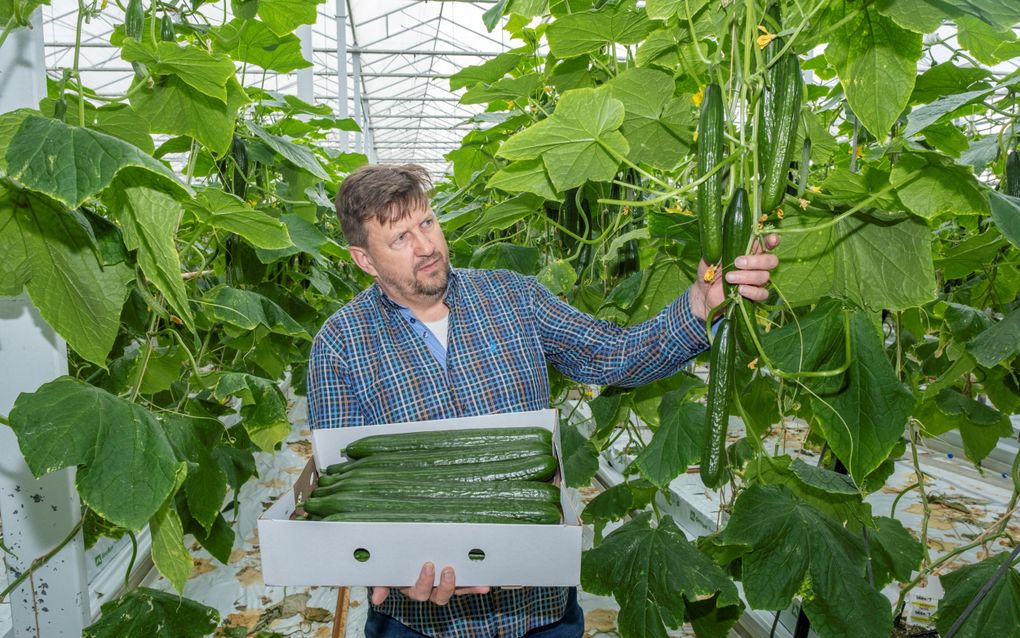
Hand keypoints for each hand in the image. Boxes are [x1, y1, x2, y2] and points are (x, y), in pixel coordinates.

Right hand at [370, 562, 490, 605]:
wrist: (408, 555)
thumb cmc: (398, 564)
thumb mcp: (388, 573)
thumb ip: (382, 583)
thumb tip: (377, 598)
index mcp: (414, 588)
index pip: (419, 591)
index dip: (424, 582)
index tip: (428, 566)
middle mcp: (430, 590)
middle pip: (438, 596)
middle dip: (444, 585)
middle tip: (447, 569)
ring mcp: (443, 586)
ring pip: (452, 592)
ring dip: (461, 586)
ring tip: (468, 577)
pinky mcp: (456, 582)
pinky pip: (467, 587)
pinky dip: (476, 588)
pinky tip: (485, 586)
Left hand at [689, 234, 779, 320]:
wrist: (704, 293)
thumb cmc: (710, 272)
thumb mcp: (711, 256)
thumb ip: (720, 245)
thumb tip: (722, 232)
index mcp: (750, 252)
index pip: (767, 244)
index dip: (772, 241)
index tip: (771, 239)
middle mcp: (757, 266)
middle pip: (771, 260)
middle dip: (756, 261)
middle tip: (737, 263)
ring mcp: (757, 281)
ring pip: (764, 277)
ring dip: (746, 276)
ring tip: (729, 278)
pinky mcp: (755, 296)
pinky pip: (762, 293)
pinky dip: (751, 291)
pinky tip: (740, 290)